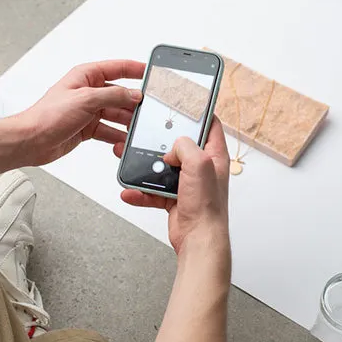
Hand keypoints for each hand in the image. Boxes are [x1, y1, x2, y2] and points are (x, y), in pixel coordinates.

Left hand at [13, 60, 144, 166]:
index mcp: (86, 76)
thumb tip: (134, 94)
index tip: (153, 73)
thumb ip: (113, 95)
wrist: (31, 141)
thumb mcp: (85, 99)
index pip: (118, 68)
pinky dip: (117, 136)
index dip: (136, 69)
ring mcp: (89, 111)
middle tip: (148, 110)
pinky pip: (109, 130)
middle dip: (134, 103)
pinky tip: (123, 141)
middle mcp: (89, 92)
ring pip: (117, 114)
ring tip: (137, 128)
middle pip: (120, 94)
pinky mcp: (88, 128)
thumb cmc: (47, 116)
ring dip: (127, 122)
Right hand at [121, 117, 230, 254]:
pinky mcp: (175, 198)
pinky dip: (141, 192)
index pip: (210, 125)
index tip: (184, 102)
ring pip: (163, 168)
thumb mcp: (199, 165)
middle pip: (180, 146)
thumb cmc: (207, 206)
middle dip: (161, 141)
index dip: (199, 112)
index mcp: (214, 156)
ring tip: (127, 160)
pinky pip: (154, 191)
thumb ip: (186, 147)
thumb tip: (175, 146)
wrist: (198, 239)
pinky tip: (130, 191)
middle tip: (146, 132)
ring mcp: (188, 184)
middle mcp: (202, 168)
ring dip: (145, 167)